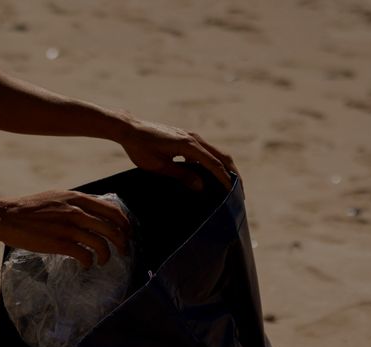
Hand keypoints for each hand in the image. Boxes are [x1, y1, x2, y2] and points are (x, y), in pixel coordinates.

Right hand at [0, 190, 131, 265]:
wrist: (6, 216)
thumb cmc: (28, 209)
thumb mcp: (55, 197)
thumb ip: (73, 203)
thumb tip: (87, 211)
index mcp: (77, 198)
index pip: (111, 209)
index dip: (123, 223)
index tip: (125, 233)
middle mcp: (77, 211)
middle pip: (112, 227)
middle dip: (122, 241)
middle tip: (123, 251)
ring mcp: (69, 228)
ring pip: (101, 243)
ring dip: (106, 255)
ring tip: (102, 262)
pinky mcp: (60, 244)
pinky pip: (85, 255)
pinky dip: (89, 262)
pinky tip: (86, 265)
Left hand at [118, 118, 238, 191]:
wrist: (131, 129)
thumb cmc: (141, 149)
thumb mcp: (160, 166)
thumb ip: (181, 175)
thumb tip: (202, 186)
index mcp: (189, 145)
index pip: (214, 164)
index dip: (224, 178)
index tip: (232, 192)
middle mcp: (194, 138)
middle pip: (221, 156)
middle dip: (232, 173)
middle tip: (239, 191)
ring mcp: (191, 137)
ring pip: (214, 153)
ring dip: (224, 168)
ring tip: (228, 185)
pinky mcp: (185, 138)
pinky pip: (204, 152)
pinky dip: (211, 163)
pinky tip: (208, 177)